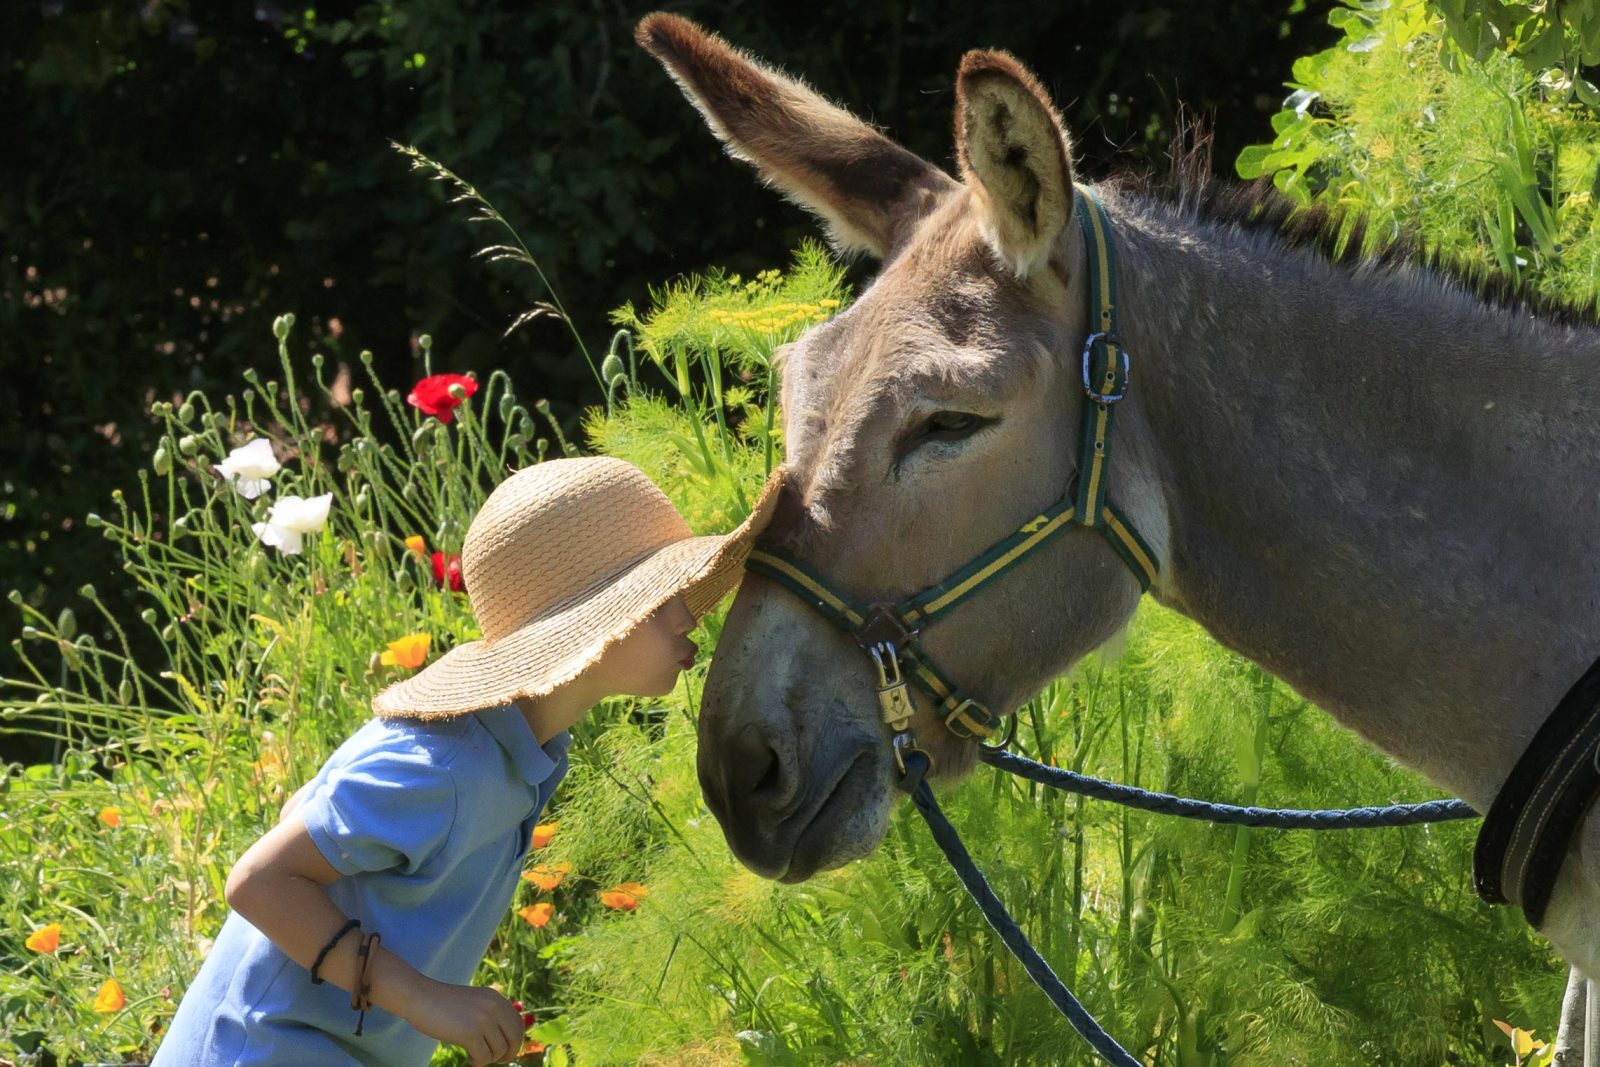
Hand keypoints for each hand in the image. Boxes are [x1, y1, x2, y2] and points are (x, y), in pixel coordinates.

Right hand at [402, 979, 527, 1065]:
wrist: (420, 997)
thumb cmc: (443, 1003)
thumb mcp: (474, 1002)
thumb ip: (490, 1014)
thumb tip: (507, 1040)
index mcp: (496, 999)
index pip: (518, 1024)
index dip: (515, 1042)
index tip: (505, 1051)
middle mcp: (494, 1007)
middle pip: (515, 1039)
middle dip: (508, 1054)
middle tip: (497, 1060)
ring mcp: (483, 1020)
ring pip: (499, 1051)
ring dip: (488, 1059)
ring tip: (475, 1056)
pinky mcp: (470, 1033)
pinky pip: (484, 1057)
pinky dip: (478, 1062)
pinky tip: (469, 1058)